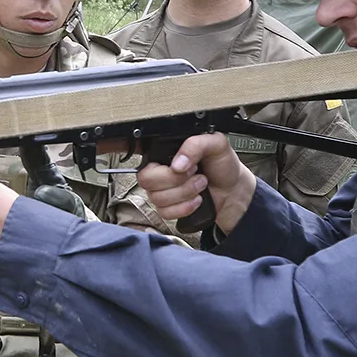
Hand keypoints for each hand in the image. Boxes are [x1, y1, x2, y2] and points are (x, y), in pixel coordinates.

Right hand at [138, 134, 256, 236]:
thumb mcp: (216, 144)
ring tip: (200, 184)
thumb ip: (196, 144)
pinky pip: (165, 212)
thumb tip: (177, 164)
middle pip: (146, 179)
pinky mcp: (167, 208)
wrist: (232, 189)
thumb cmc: (222, 164)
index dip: (124, 149)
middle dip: (176, 180)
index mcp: (165, 149)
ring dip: (185, 193)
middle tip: (195, 173)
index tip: (139, 154)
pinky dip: (185, 207)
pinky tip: (196, 199)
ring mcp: (160, 190)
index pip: (136, 147)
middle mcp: (158, 169)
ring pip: (157, 197)